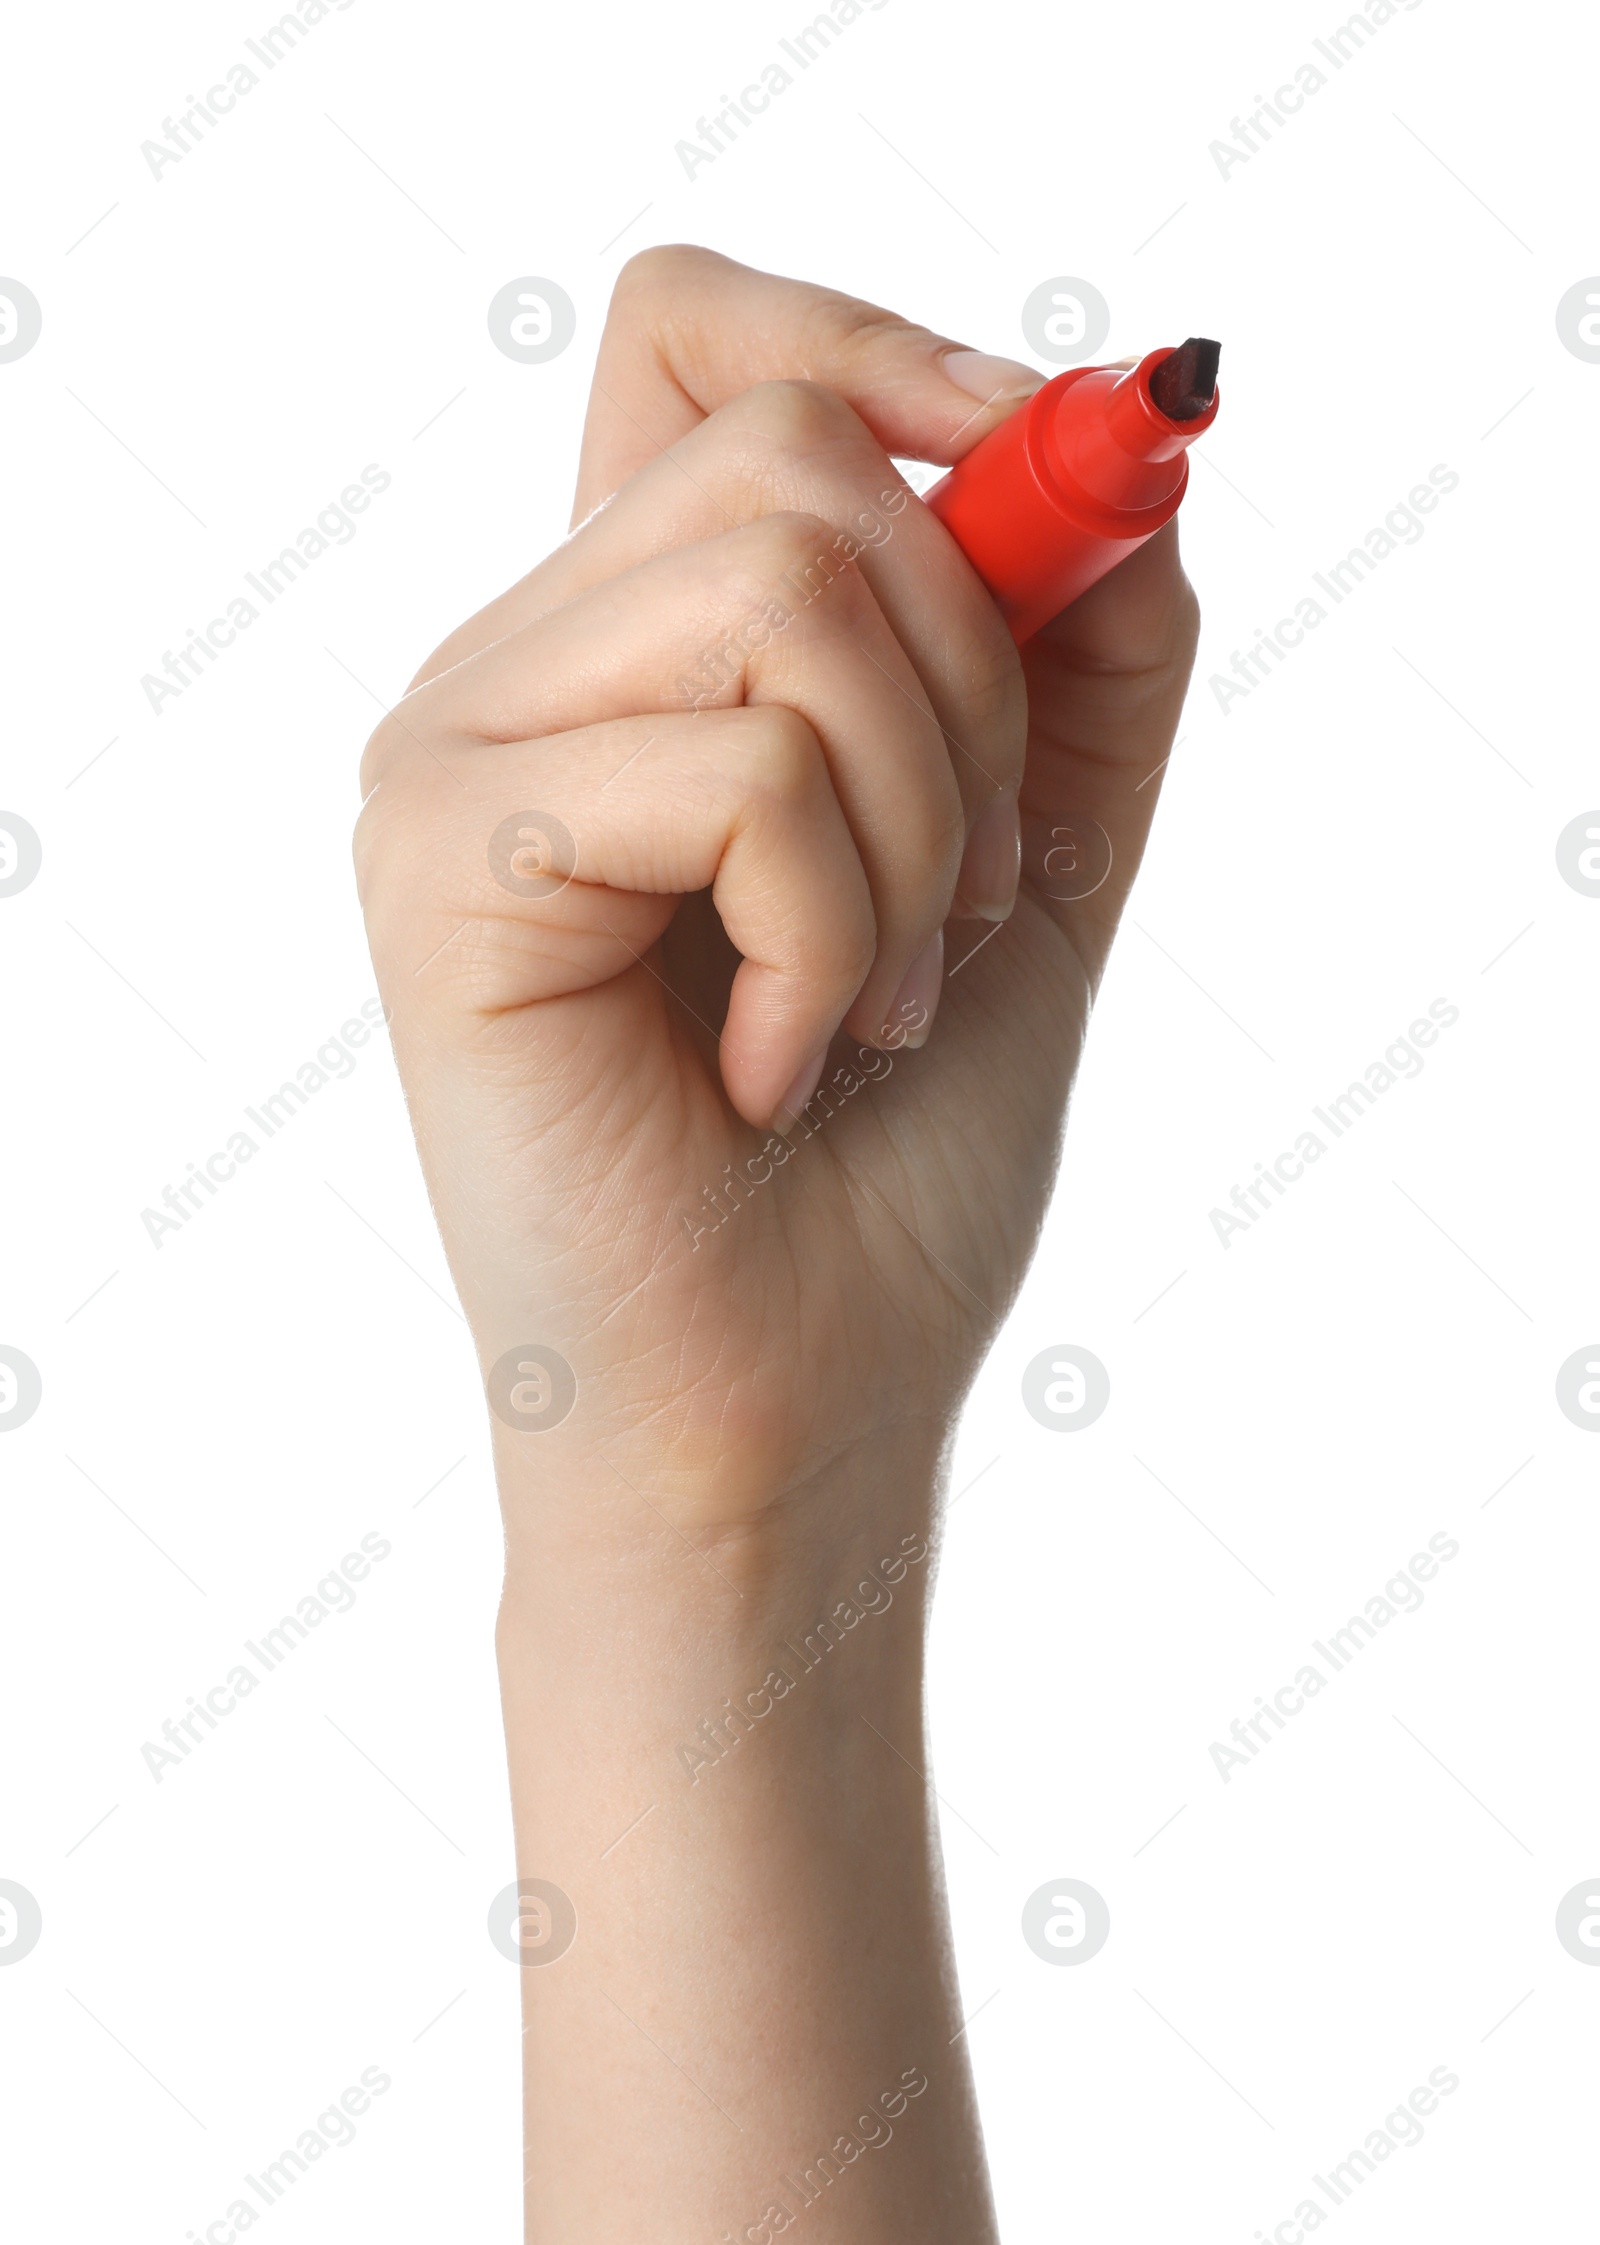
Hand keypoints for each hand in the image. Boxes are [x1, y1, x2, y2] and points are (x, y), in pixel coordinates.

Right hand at [356, 247, 1198, 1542]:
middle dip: (976, 687)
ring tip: (876, 1001)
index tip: (1037, 457)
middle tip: (967, 901)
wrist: (782, 1406)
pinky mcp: (442, 862)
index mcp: (629, 654)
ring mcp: (453, 756)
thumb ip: (1079, 660)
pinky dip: (835, 932)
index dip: (878, 346)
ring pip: (783, 589)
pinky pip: (740, 767)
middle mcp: (515, 671)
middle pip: (791, 459)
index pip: (695, 336)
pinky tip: (773, 1067)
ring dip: (921, 825)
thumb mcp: (1035, 868)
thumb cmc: (882, 1168)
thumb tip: (1127, 455)